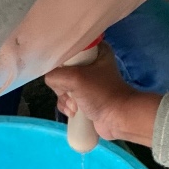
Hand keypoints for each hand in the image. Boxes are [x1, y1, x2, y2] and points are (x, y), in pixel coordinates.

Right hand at [44, 44, 160, 144]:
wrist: (117, 119)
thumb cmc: (100, 93)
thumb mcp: (74, 78)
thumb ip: (54, 75)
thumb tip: (51, 81)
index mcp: (95, 51)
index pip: (68, 49)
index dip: (61, 61)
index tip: (63, 73)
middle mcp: (91, 64)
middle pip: (62, 69)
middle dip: (63, 85)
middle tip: (71, 92)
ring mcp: (88, 82)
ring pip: (62, 85)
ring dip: (64, 98)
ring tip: (75, 106)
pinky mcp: (85, 97)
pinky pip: (66, 98)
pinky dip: (67, 105)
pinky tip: (74, 112)